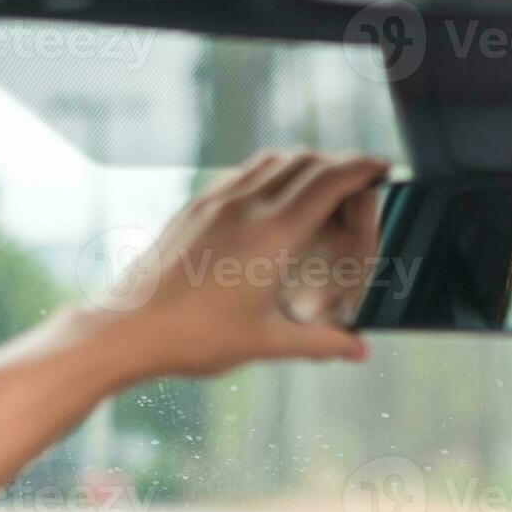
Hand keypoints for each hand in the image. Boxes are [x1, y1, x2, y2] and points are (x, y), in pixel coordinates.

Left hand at [90, 152, 388, 378]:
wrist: (127, 329)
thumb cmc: (196, 338)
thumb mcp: (267, 342)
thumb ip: (320, 342)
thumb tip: (358, 351)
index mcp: (273, 234)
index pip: (330, 181)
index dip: (362, 167)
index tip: (383, 167)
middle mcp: (246, 206)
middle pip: (306, 161)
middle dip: (340, 163)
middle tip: (361, 177)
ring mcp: (216, 201)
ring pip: (272, 160)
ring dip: (305, 162)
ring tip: (323, 180)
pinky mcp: (194, 207)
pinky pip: (242, 173)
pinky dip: (270, 171)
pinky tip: (272, 195)